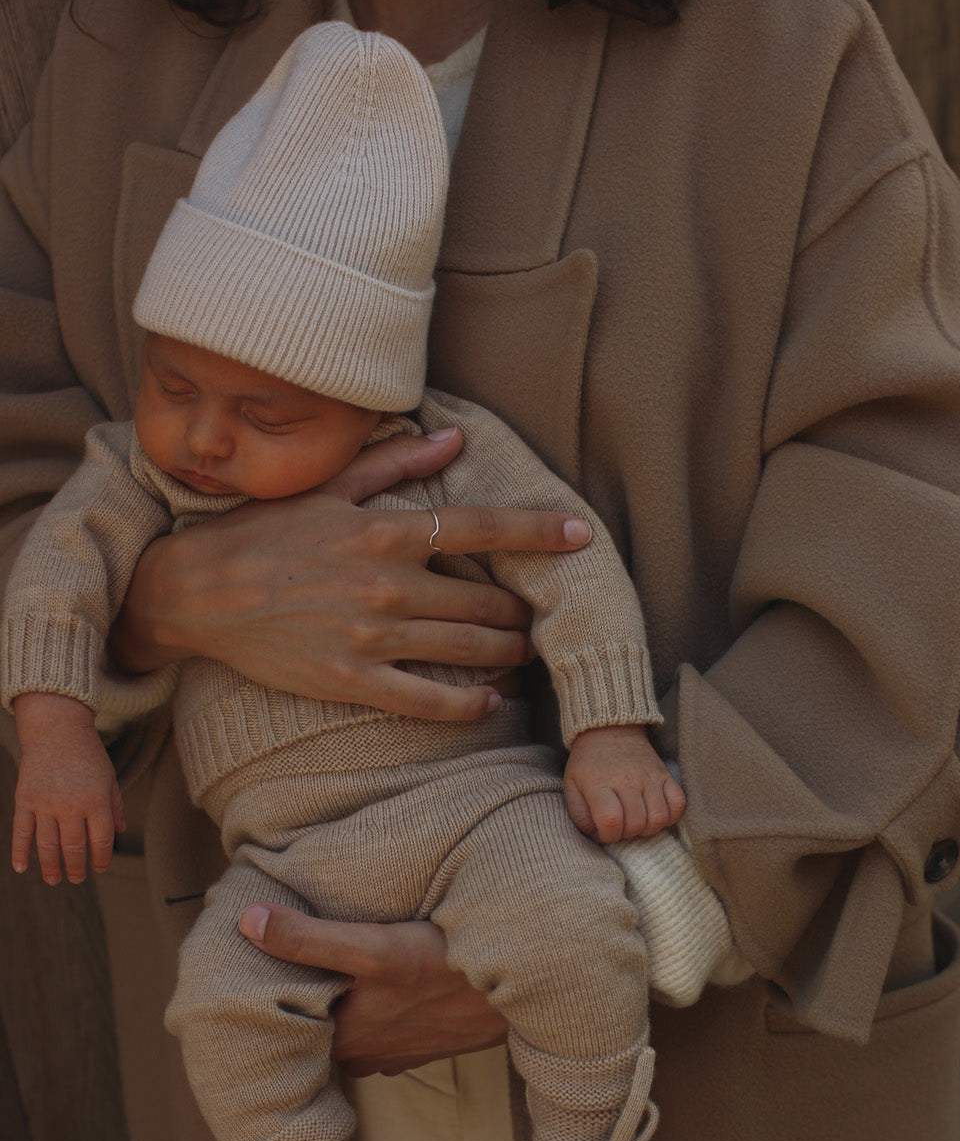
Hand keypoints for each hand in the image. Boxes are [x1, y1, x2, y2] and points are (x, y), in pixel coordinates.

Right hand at [11, 694, 125, 883]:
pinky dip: (20, 852)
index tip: (100, 868)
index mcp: (96, 801)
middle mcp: (71, 806)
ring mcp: (46, 804)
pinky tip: (22, 868)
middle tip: (77, 879)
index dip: (101, 859)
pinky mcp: (25, 800)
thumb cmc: (87, 754)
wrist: (56, 729)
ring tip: (54, 880)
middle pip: (74, 847)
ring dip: (51, 867)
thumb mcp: (109, 777)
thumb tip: (119, 832)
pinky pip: (21, 831)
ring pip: (48, 845)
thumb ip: (115, 806)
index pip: (101, 840)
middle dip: (76, 868)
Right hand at [111, 427, 591, 721]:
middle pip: (486, 598)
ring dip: (507, 651)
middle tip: (537, 611)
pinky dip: (467, 703)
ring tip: (523, 649)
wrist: (198, 593)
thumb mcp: (325, 488)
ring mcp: (374, 637)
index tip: (580, 535)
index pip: (483, 526)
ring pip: (468, 647)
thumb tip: (453, 436)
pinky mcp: (353, 680)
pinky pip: (428, 700)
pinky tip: (489, 700)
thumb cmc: (262, 534)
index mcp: (386, 531)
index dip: (539, 530)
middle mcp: (389, 585)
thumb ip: (394, 463)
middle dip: (522, 607)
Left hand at [237, 903, 507, 1075]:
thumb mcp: (375, 949)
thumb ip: (309, 939)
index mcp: (345, 1037)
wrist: (525, 990)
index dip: (271, 992)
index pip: (289, 1021)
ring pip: (352, 1029)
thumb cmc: (447, 968)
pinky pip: (386, 1030)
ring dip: (343, 1006)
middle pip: (319, 1025)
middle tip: (286, 958)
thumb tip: (247, 922)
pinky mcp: (426, 1044)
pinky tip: (380, 985)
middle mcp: (366, 1054)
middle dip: (305, 996)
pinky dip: (376, 1011)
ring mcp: (398, 1053)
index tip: (252, 964)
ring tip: (330, 968)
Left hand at [563, 725, 685, 842]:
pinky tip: (655, 814)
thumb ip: (580, 816)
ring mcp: (649, 778)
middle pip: (636, 823)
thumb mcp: (572, 787)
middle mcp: (627, 781)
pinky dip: (670, 816)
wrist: (609, 731)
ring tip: (636, 822)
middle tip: (619, 827)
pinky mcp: (665, 775)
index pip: (610, 820)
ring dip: (647, 829)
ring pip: (658, 818)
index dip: (608, 836)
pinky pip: (678, 804)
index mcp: (599, 784)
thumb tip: (598, 836)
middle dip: (626, 835)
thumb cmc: (588, 764)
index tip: (603, 831)